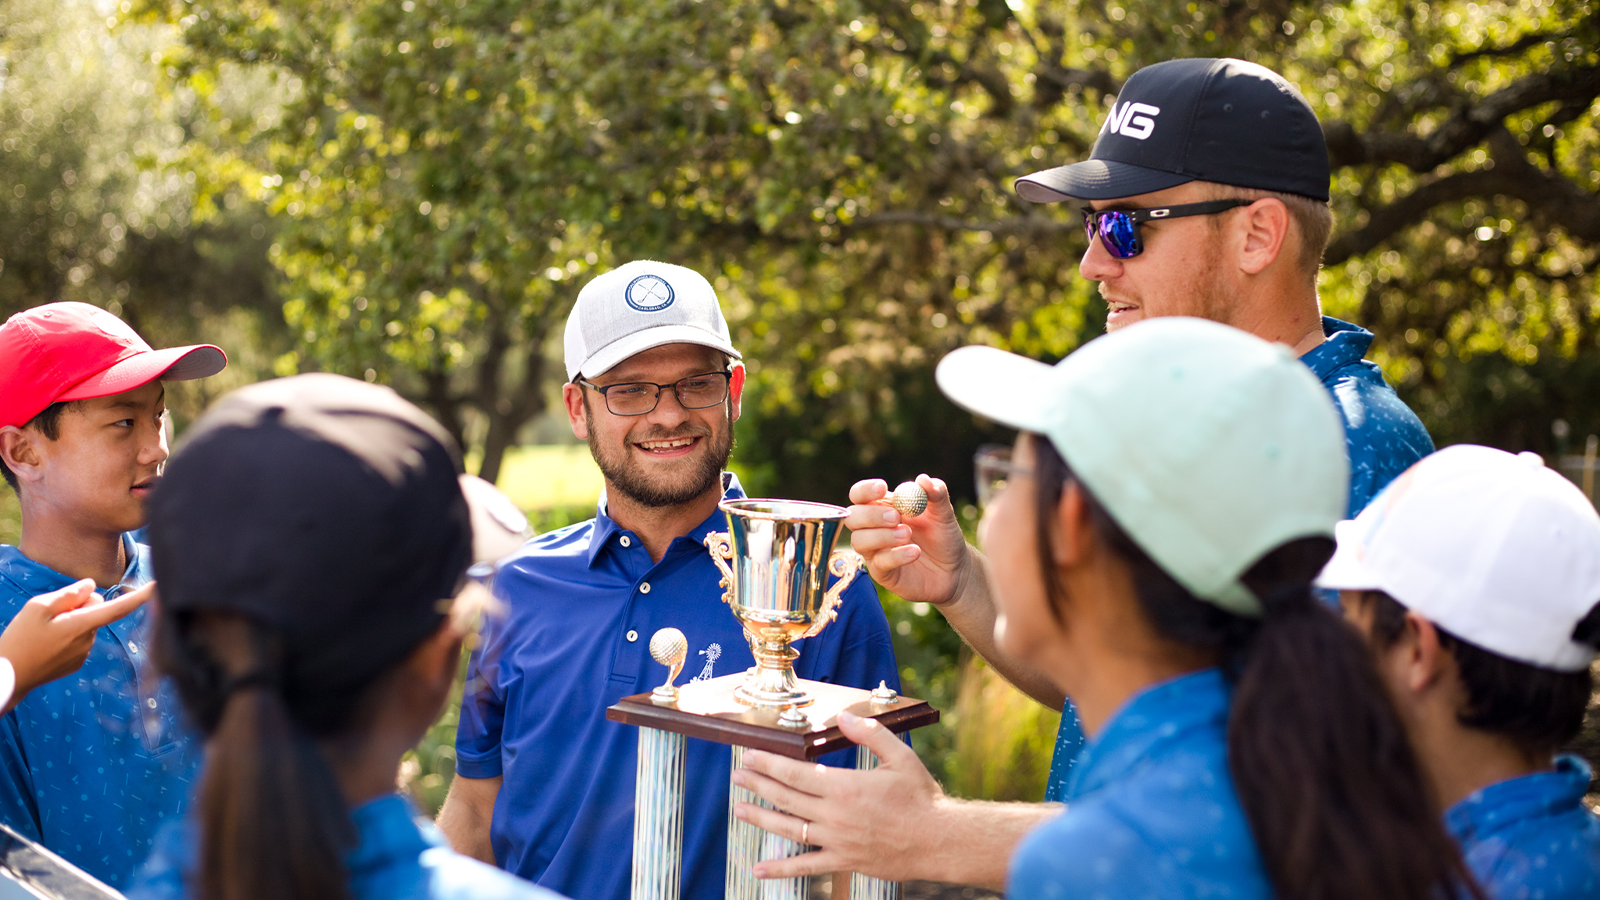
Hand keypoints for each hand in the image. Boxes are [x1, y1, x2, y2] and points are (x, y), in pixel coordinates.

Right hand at [0, 580, 153, 710]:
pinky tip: (46, 643)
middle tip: (50, 613)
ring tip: (43, 631)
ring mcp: (83, 654)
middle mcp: (88, 641)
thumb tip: (92, 587)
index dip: (139, 596)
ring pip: (86, 624)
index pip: (118, 608)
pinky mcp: (76, 663)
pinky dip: (67, 635)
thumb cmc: (19, 639)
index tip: (158, 586)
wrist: (5, 676)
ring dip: (72, 621)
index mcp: (81, 626)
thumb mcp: (37, 608)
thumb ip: (68, 595)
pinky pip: (79, 639)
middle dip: (80, 604)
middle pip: (95, 610)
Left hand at [731, 710, 947, 881]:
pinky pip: (806, 867)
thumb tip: (844, 716)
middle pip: (786, 798)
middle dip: (758, 785)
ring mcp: (837, 841)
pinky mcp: (844, 861)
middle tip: (738, 775)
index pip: (796, 773)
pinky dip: (780, 868)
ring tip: (739, 809)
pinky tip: (759, 869)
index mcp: (845, 787)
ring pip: (789, 829)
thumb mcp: (900, 757)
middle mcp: (835, 816)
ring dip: (761, 819)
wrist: (940, 841)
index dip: (769, 763)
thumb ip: (870, 734)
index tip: (749, 756)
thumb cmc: (922, 797)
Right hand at [845, 474, 973, 605]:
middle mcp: (873, 528)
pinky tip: (915, 552)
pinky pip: (878, 563)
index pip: (859, 494)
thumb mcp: (944, 513)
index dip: (865, 490)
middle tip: (895, 517)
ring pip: (859, 540)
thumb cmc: (944, 537)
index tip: (882, 488)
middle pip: (853, 517)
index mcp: (883, 507)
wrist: (955, 570)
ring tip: (908, 534)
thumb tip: (923, 479)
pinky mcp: (882, 572)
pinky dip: (896, 555)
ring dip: (882, 536)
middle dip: (871, 515)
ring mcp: (875, 551)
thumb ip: (936, 494)